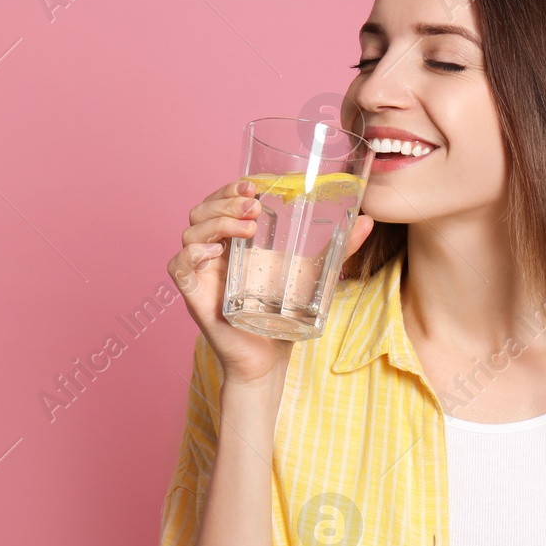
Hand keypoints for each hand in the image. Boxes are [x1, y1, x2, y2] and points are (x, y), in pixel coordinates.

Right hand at [168, 180, 375, 385]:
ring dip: (216, 222)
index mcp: (234, 242)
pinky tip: (215, 253)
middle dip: (224, 201)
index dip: (230, 188)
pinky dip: (191, 254)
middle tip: (254, 206)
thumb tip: (367, 221)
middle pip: (200, 211)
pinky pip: (178, 266)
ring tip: (247, 228)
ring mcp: (202, 274)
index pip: (220, 202)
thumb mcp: (313, 275)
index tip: (253, 184)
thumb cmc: (282, 317)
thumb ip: (337, 249)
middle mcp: (213, 253)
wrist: (269, 360)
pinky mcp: (194, 296)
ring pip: (189, 232)